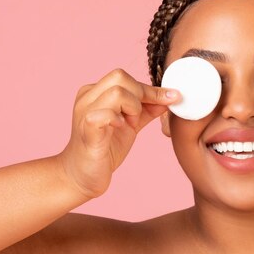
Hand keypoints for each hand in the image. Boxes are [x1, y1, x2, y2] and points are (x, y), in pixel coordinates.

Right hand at [56, 69, 178, 198]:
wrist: (81, 177)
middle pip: (120, 76)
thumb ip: (146, 110)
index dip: (150, 88)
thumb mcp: (130, 126)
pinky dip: (117, 119)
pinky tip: (120, 129)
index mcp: (95, 93)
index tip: (172, 97)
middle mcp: (87, 98)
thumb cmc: (104, 149)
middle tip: (136, 119)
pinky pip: (104, 114)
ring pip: (116, 93)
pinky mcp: (86, 130)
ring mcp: (85, 112)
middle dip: (140, 96)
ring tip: (128, 125)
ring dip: (132, 109)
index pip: (125, 78)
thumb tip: (169, 97)